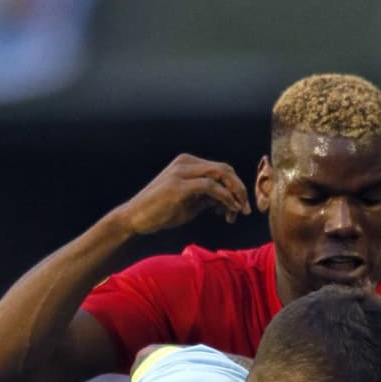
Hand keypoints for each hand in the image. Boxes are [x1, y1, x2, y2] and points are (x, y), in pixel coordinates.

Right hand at [118, 155, 250, 235]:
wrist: (134, 218)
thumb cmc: (159, 212)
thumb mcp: (188, 204)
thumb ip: (206, 199)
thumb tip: (226, 201)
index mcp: (187, 163)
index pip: (220, 169)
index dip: (234, 187)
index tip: (239, 207)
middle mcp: (185, 162)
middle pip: (224, 168)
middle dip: (239, 189)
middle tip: (246, 209)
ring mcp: (182, 172)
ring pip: (220, 174)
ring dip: (235, 194)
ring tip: (239, 212)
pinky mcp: (179, 185)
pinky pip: (210, 187)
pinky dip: (225, 198)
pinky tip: (230, 210)